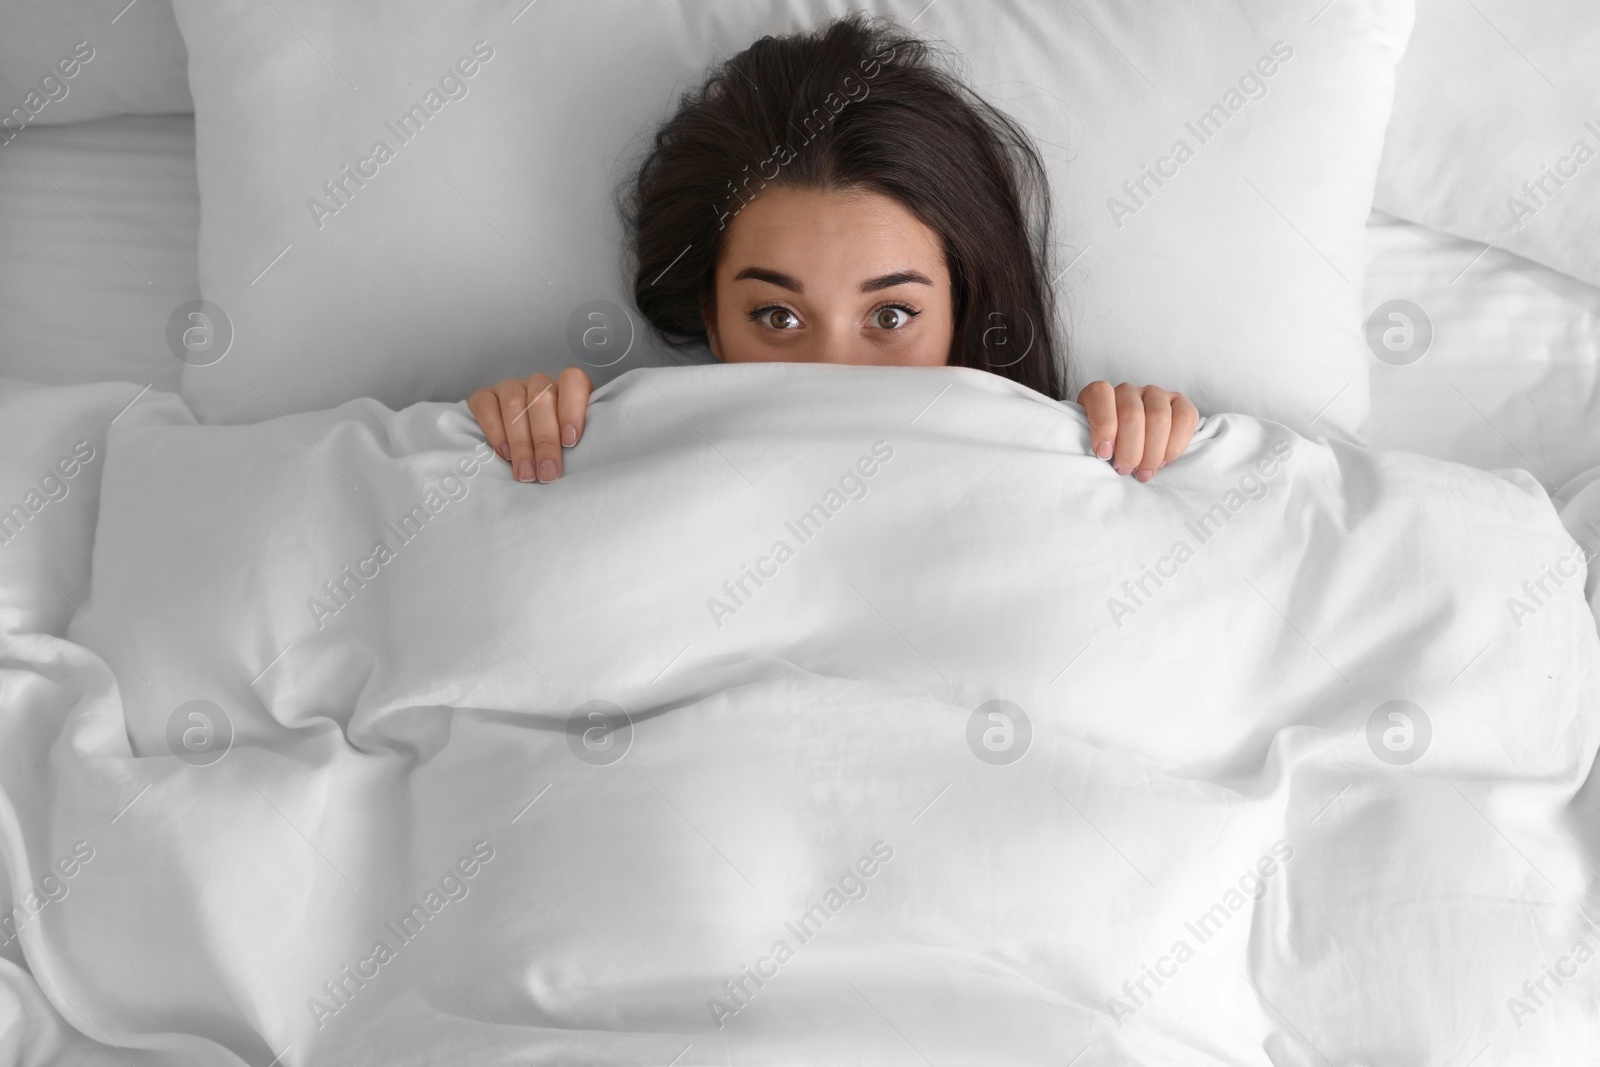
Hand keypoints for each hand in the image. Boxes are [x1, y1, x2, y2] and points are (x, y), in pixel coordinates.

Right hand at [468, 368, 591, 481]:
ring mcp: (510, 388)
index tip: (570, 441)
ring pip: (514, 403)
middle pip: (542, 399)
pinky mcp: (484, 396)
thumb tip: (585, 464)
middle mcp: (538, 384)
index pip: (573, 380)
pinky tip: (504, 454)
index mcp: (566, 390)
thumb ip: (580, 446)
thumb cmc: (553, 452)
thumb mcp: (571, 448)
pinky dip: (494, 431)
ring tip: (526, 473)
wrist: (518, 456)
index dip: (572, 408)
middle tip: (547, 472)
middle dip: (545, 440)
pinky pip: (485, 406)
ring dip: (521, 442)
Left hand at [1076, 381, 1198, 481]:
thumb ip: (1094, 444)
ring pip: (1158, 419)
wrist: (1131, 448)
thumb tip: (1103, 456)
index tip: (1104, 454)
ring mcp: (1155, 394)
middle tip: (1125, 470)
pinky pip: (1185, 418)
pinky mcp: (1179, 402)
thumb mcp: (1092, 445)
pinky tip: (1163, 461)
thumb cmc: (1108, 449)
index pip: (1100, 395)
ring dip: (1151, 453)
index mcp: (1100, 394)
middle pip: (1132, 415)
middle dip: (1129, 450)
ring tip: (1144, 472)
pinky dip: (1174, 446)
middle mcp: (1128, 390)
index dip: (1103, 425)